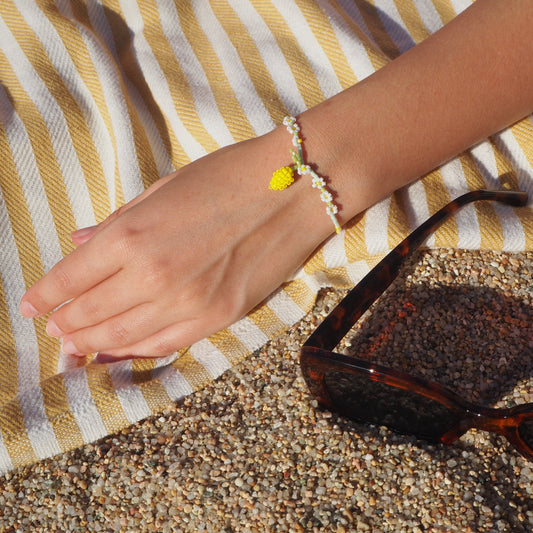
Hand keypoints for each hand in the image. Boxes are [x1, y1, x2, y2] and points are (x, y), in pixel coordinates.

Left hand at [20, 130, 332, 358]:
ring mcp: (187, 303)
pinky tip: (120, 351)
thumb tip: (81, 243)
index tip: (30, 307)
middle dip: (65, 323)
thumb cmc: (228, 176)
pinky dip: (136, 351)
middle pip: (91, 313)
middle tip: (54, 329)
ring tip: (76, 346)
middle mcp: (152, 276)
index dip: (45, 295)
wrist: (293, 189)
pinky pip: (165, 344)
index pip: (70, 278)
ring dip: (93, 343)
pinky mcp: (218, 317)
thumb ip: (119, 221)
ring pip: (123, 337)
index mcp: (133, 235)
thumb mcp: (165, 188)